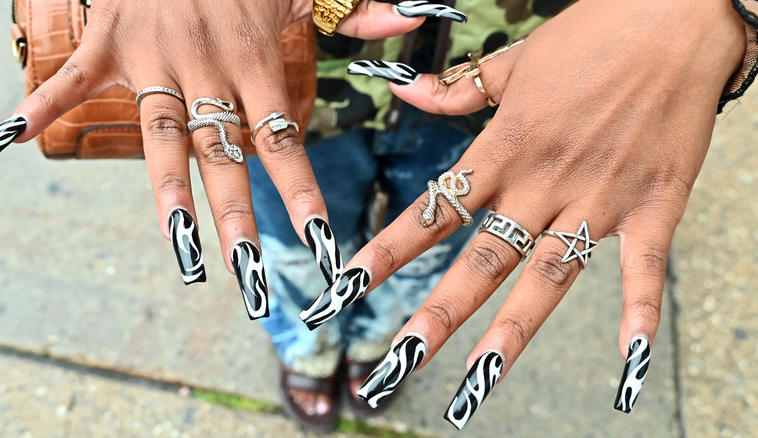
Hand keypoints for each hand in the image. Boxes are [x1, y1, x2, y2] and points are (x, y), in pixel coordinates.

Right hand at [0, 0, 430, 301]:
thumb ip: (355, 8)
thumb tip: (398, 27)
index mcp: (256, 60)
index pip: (282, 141)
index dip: (301, 195)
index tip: (318, 246)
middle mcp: (208, 67)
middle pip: (223, 154)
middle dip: (237, 216)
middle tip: (248, 275)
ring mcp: (156, 57)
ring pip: (159, 133)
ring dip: (167, 193)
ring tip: (178, 248)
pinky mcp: (111, 39)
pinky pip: (74, 76)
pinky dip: (42, 103)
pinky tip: (13, 138)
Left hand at [300, 0, 745, 424]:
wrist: (678, 19)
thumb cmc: (594, 33)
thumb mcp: (516, 60)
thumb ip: (458, 87)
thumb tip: (404, 94)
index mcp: (505, 146)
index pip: (436, 209)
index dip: (389, 250)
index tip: (349, 285)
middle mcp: (544, 181)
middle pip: (483, 257)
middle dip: (439, 311)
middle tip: (402, 357)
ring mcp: (598, 197)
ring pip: (549, 274)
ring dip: (514, 329)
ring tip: (481, 377)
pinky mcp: (653, 204)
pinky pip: (644, 268)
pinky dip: (638, 313)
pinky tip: (629, 362)